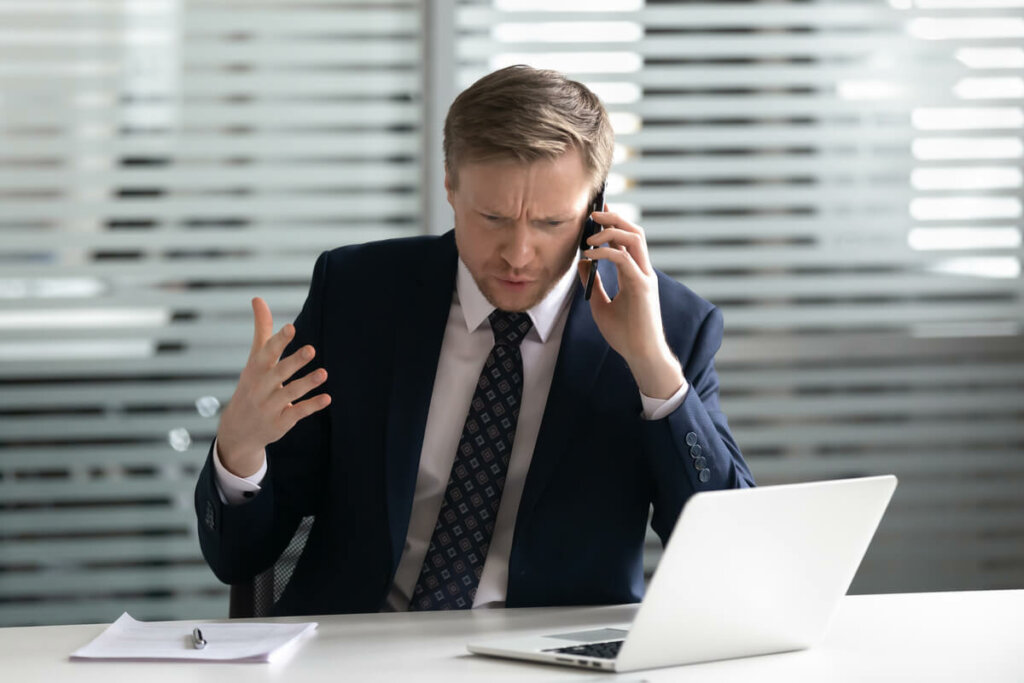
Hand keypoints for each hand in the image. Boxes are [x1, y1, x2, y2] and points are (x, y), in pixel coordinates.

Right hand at [216, 297, 331, 476]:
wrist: (237, 430)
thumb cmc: (252, 385)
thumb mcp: (254, 359)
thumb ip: (261, 330)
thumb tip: (258, 298)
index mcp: (255, 369)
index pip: (266, 353)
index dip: (278, 341)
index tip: (291, 327)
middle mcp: (260, 387)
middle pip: (278, 373)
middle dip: (294, 362)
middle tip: (311, 349)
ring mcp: (269, 406)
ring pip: (290, 394)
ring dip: (306, 383)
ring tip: (324, 373)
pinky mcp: (279, 423)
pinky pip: (297, 413)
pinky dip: (311, 406)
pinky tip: (327, 398)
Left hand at [578, 210, 684, 398]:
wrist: (640, 355)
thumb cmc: (624, 334)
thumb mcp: (600, 304)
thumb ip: (593, 282)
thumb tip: (582, 262)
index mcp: (636, 274)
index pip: (628, 240)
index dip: (614, 223)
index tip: (597, 213)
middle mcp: (643, 272)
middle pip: (635, 232)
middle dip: (614, 218)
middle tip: (593, 212)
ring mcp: (645, 277)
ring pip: (635, 239)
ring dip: (612, 229)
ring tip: (590, 233)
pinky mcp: (642, 287)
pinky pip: (624, 259)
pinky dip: (606, 251)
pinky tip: (590, 253)